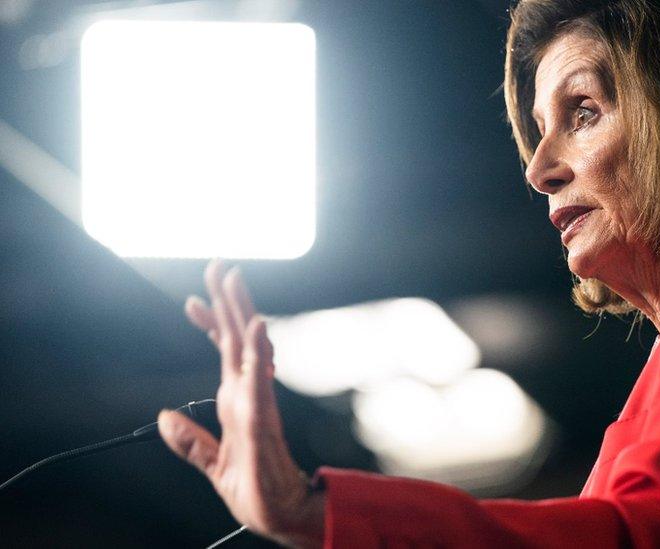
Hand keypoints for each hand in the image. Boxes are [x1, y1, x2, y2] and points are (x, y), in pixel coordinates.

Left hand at [158, 260, 324, 547]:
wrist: (281, 515)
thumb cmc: (255, 489)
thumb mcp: (213, 465)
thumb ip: (190, 441)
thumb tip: (163, 416)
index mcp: (237, 401)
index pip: (224, 353)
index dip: (210, 324)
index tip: (192, 300)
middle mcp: (249, 394)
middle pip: (239, 338)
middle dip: (229, 301)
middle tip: (220, 266)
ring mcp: (258, 404)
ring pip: (250, 349)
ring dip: (243, 313)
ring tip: (235, 282)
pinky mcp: (264, 420)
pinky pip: (258, 382)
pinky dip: (256, 355)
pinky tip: (256, 330)